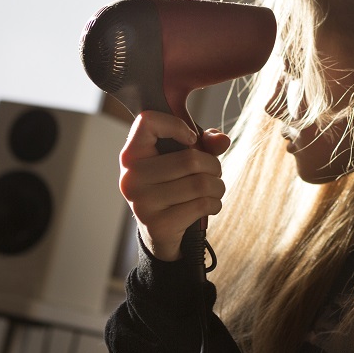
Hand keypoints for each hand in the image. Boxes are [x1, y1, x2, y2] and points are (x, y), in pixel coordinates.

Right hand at [118, 110, 230, 261]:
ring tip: (215, 189)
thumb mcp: (184, 158)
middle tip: (214, 172)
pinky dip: (215, 204)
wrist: (159, 231)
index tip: (191, 139)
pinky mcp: (158, 225)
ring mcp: (142, 203)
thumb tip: (222, 140)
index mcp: (132, 155)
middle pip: (190, 159)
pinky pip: (201, 205)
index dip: (176, 124)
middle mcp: (131, 177)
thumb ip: (205, 143)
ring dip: (218, 186)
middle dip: (213, 166)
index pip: (147, 121)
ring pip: (200, 184)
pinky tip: (210, 204)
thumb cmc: (172, 185)